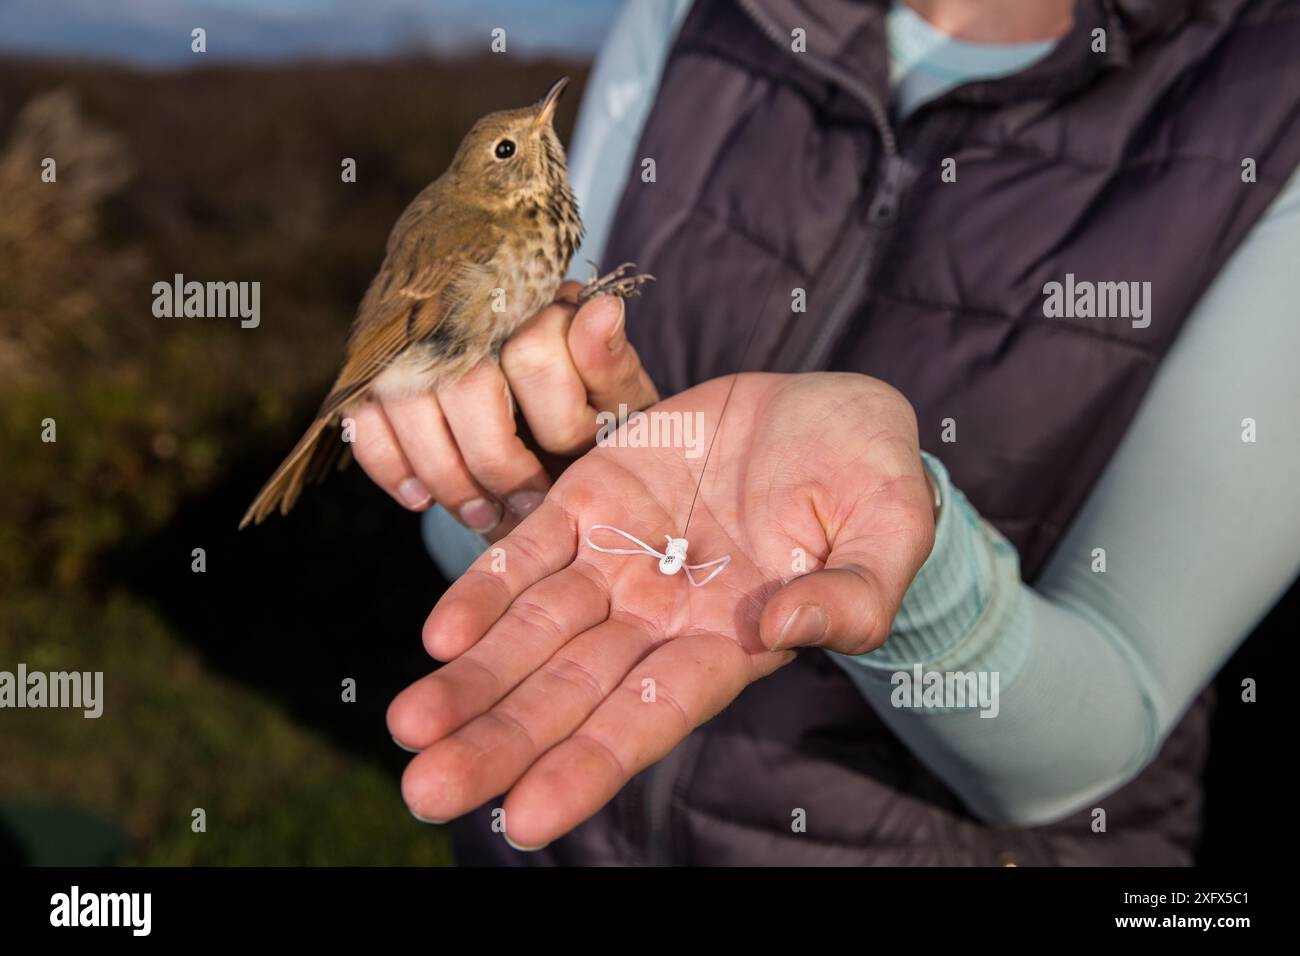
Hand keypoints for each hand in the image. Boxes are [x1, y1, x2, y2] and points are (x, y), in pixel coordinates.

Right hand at [346, 282, 657, 539]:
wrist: (543, 421)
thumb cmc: (585, 411)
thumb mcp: (617, 394)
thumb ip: (611, 364)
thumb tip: (602, 311)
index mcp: (533, 302)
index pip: (535, 354)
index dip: (559, 421)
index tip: (574, 457)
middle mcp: (465, 310)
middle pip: (465, 385)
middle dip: (498, 462)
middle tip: (525, 503)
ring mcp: (412, 340)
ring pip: (410, 405)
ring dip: (447, 475)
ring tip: (483, 514)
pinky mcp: (372, 374)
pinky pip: (364, 420)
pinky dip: (391, 467)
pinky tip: (422, 498)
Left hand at [388, 372, 935, 847]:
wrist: (827, 408)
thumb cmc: (873, 480)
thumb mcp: (889, 533)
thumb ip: (854, 594)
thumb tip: (790, 623)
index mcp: (733, 641)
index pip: (652, 714)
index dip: (590, 764)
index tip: (526, 817)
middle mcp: (664, 615)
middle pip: (570, 690)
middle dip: (500, 739)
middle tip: (428, 790)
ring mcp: (622, 558)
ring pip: (534, 629)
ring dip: (471, 678)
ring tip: (408, 727)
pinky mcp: (594, 495)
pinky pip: (530, 550)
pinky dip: (485, 588)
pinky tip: (438, 635)